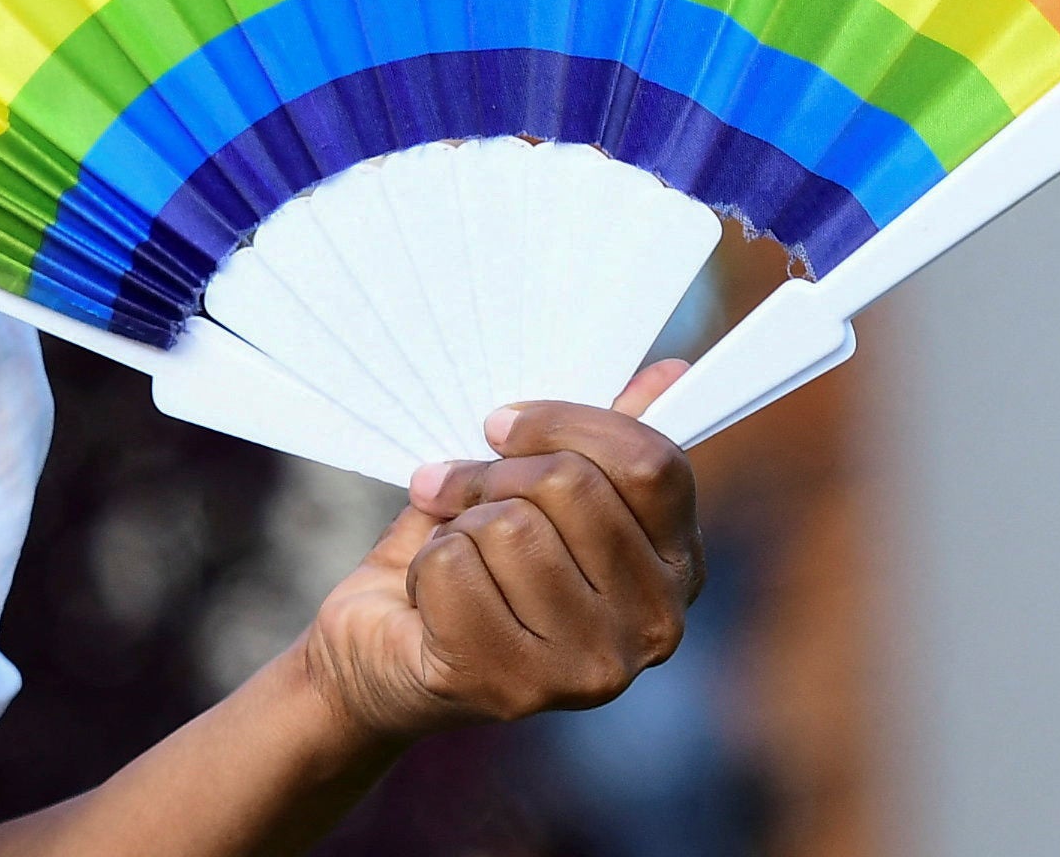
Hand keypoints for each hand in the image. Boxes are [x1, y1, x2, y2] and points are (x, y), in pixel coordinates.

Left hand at [296, 360, 702, 749]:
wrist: (382, 650)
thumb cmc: (469, 560)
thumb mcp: (532, 489)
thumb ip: (600, 441)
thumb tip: (669, 372)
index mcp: (677, 569)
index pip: (651, 464)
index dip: (564, 424)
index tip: (497, 427)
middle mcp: (653, 629)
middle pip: (569, 485)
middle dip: (489, 474)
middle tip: (454, 494)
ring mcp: (589, 669)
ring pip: (508, 527)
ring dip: (456, 527)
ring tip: (452, 555)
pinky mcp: (512, 687)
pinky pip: (453, 568)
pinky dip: (423, 569)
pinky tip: (432, 603)